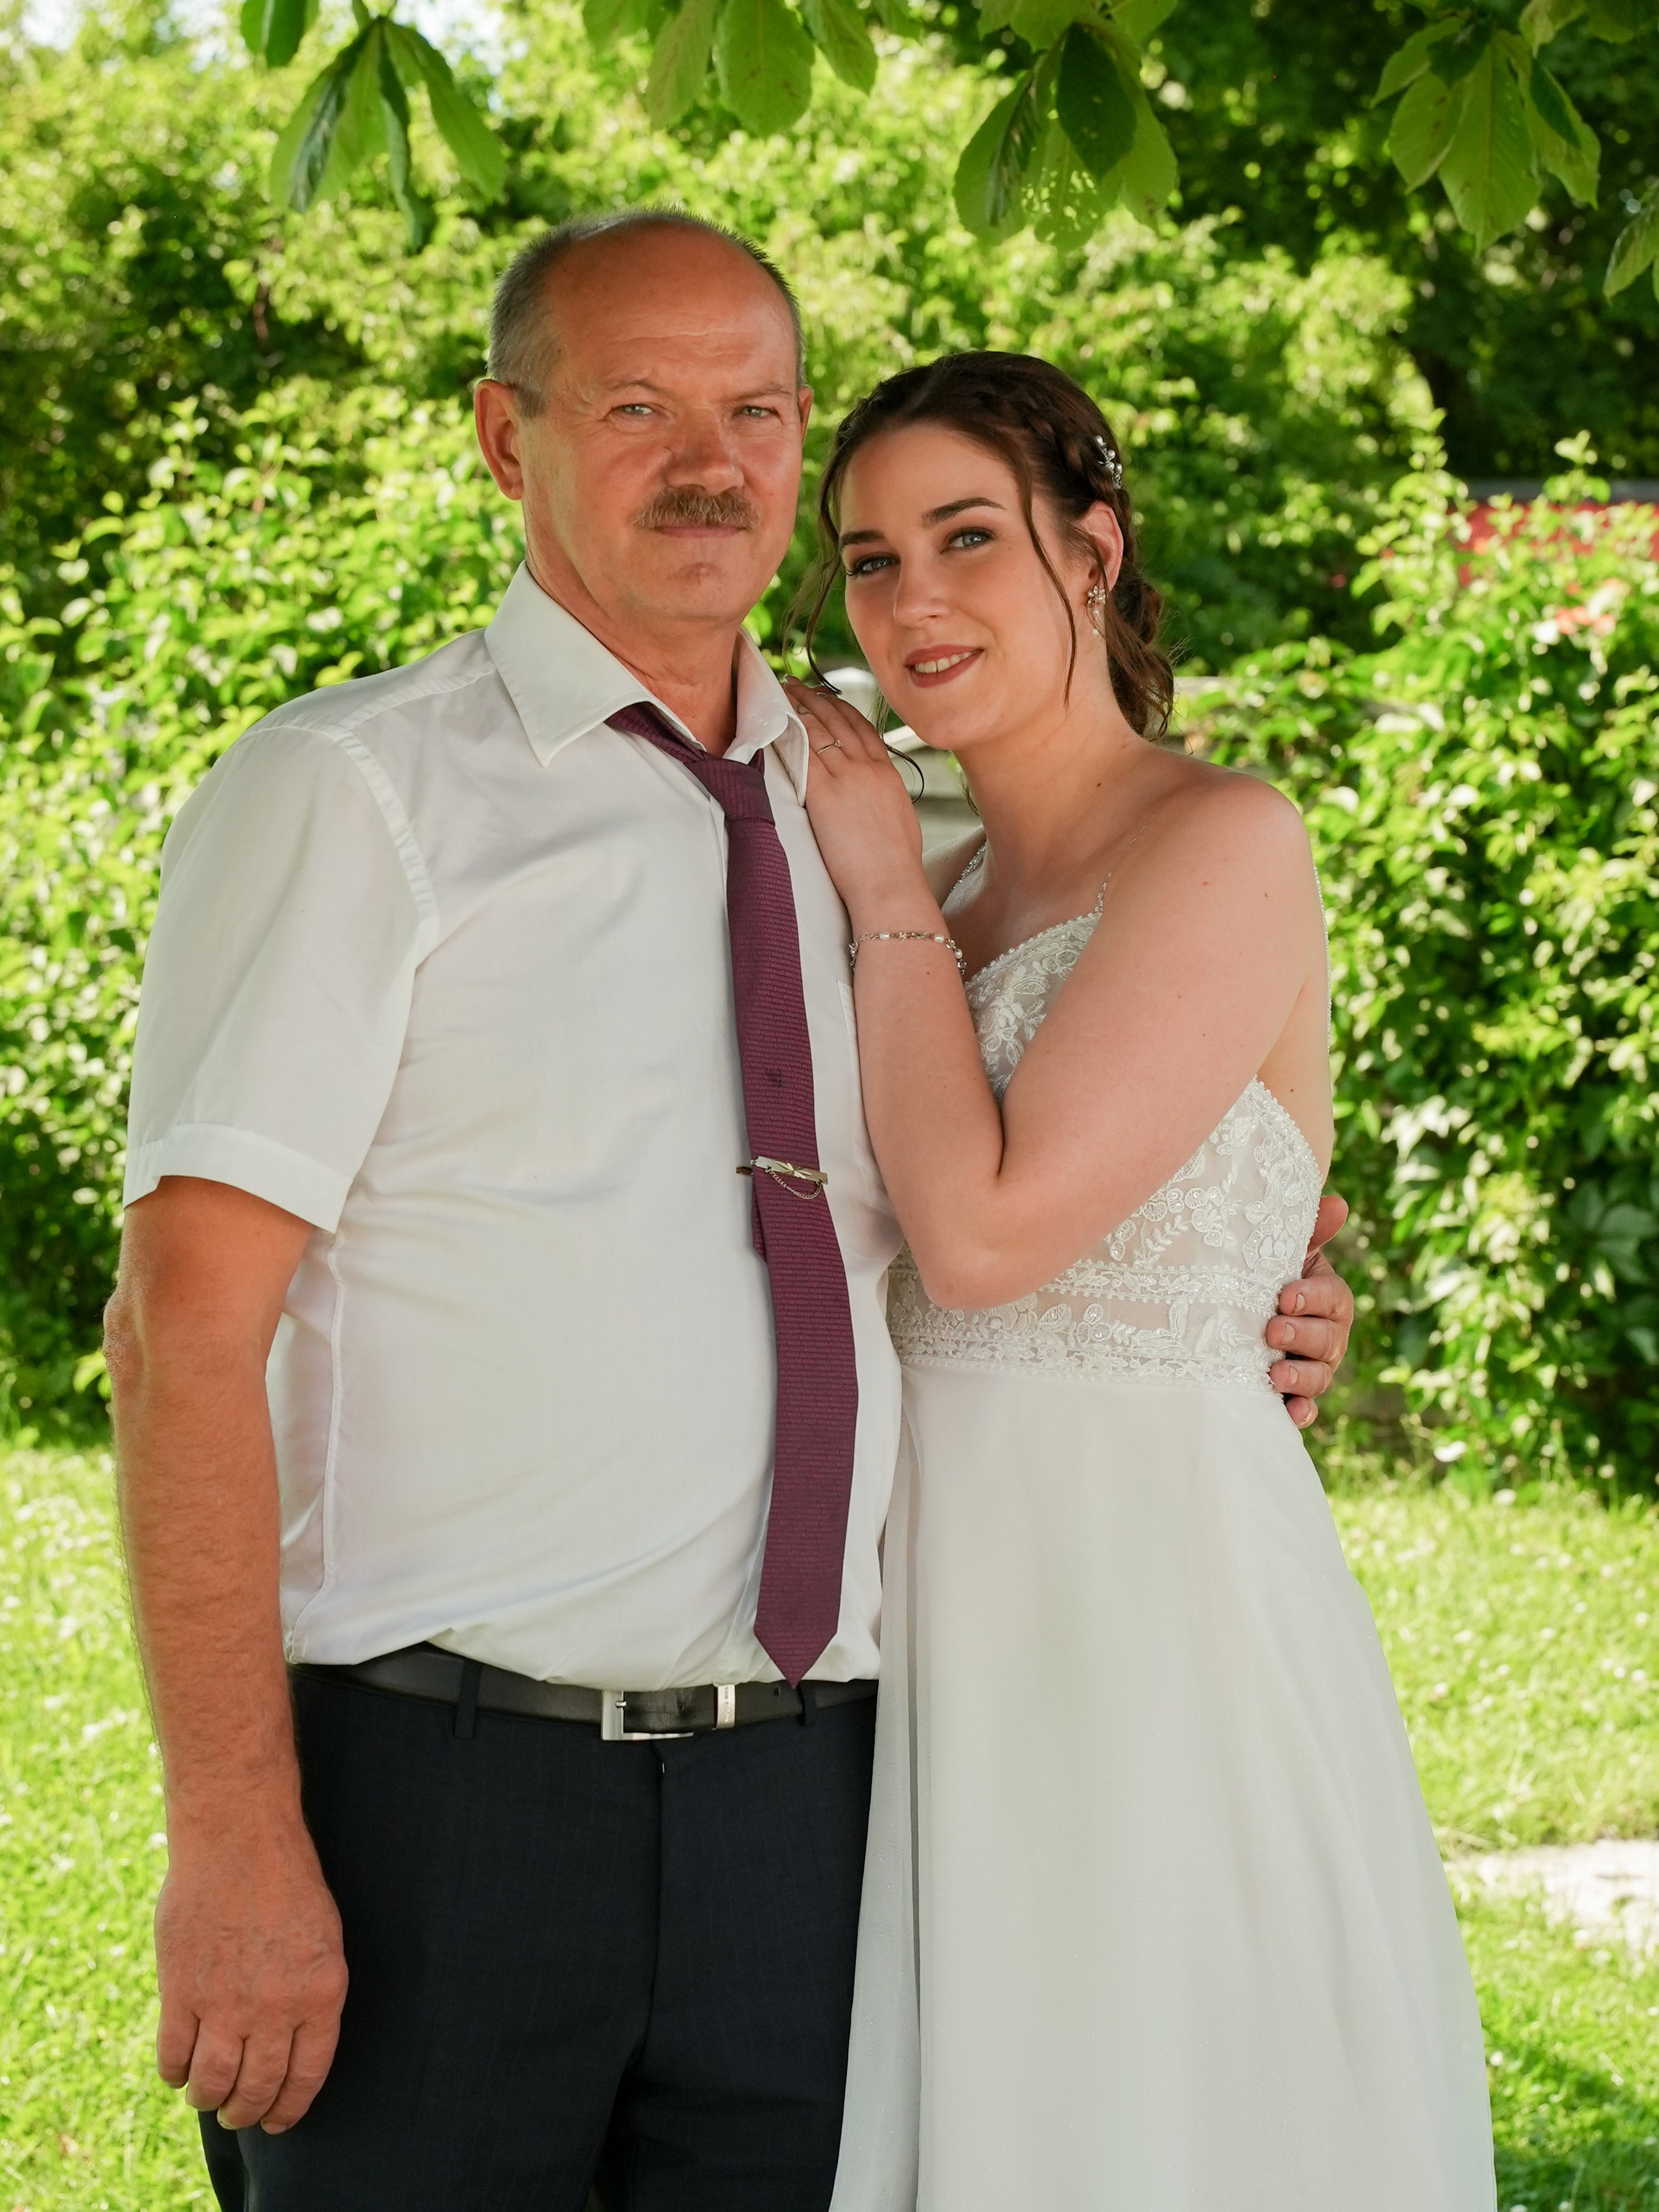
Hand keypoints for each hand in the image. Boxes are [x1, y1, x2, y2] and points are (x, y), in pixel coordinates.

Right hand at [155, 1813, 347, 2134]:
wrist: (239, 1836)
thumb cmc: (287, 1880)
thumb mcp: (322, 1938)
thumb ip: (308, 1994)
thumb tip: (291, 2046)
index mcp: (320, 1992)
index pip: (307, 2076)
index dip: (290, 2108)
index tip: (279, 2122)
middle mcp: (275, 2006)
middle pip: (258, 2088)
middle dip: (248, 2111)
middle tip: (240, 2114)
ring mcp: (224, 2001)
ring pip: (212, 2083)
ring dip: (208, 2099)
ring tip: (208, 2097)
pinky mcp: (180, 1991)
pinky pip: (173, 2057)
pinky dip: (174, 2073)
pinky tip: (179, 2070)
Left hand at [784, 679, 928, 921]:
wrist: (891, 884)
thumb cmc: (895, 867)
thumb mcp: (898, 822)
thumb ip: (884, 802)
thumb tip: (878, 804)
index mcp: (887, 774)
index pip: (862, 729)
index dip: (842, 709)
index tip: (826, 696)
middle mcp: (868, 767)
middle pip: (839, 720)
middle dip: (815, 697)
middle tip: (796, 684)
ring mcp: (846, 776)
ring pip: (819, 727)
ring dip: (798, 705)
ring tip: (781, 691)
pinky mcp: (824, 792)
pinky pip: (802, 750)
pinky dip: (788, 729)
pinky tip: (775, 718)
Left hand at [1267, 1192, 1352, 1428]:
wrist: (1233, 1314)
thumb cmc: (1263, 1277)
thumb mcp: (1282, 1253)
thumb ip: (1308, 1231)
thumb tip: (1337, 1203)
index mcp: (1328, 1298)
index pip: (1334, 1298)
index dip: (1313, 1297)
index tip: (1285, 1296)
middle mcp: (1328, 1335)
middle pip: (1329, 1340)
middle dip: (1303, 1336)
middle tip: (1273, 1330)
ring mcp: (1313, 1367)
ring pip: (1320, 1376)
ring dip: (1301, 1377)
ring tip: (1276, 1374)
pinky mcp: (1294, 1394)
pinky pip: (1306, 1407)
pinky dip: (1301, 1411)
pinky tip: (1290, 1414)